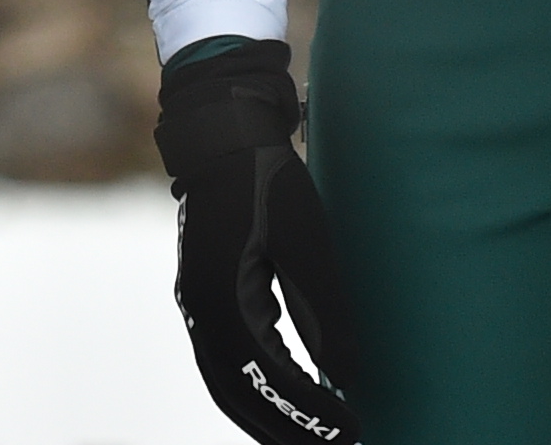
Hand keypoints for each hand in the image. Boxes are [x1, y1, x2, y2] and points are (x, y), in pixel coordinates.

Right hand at [159, 41, 358, 443]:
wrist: (221, 135)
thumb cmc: (267, 182)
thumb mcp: (307, 243)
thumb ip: (325, 312)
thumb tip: (347, 377)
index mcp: (223, 301)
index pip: (267, 380)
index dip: (309, 414)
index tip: (352, 431)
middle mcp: (202, 313)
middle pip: (240, 396)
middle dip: (287, 430)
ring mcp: (199, 307)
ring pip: (229, 384)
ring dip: (269, 417)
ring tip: (314, 437)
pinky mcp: (207, 297)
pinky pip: (227, 361)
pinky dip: (256, 390)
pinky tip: (292, 393)